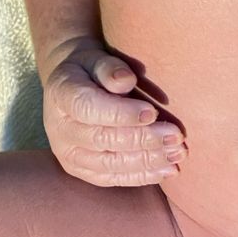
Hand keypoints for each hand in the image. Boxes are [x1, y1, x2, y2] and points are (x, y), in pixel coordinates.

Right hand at [42, 41, 185, 186]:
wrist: (72, 88)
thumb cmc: (91, 69)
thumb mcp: (97, 58)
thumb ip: (109, 68)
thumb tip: (126, 80)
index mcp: (61, 94)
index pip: (88, 108)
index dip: (120, 113)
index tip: (152, 112)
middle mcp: (60, 129)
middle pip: (101, 139)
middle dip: (142, 139)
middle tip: (175, 136)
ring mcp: (68, 153)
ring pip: (108, 164)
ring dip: (147, 161)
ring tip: (177, 154)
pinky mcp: (80, 170)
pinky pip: (111, 178)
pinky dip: (141, 176)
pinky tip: (167, 170)